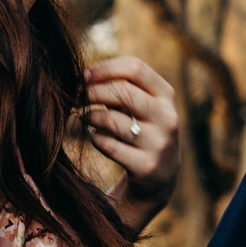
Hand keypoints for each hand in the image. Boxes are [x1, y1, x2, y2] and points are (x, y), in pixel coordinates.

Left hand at [84, 56, 179, 228]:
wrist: (160, 178)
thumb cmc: (142, 130)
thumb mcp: (142, 105)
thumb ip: (121, 87)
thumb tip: (85, 75)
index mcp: (166, 95)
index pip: (135, 68)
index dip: (105, 68)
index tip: (85, 74)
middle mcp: (167, 117)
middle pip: (122, 91)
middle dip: (93, 91)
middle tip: (78, 96)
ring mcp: (159, 143)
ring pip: (113, 119)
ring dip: (91, 115)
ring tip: (84, 116)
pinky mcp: (146, 167)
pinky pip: (110, 146)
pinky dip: (96, 138)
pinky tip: (94, 135)